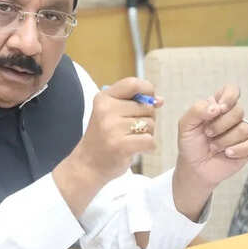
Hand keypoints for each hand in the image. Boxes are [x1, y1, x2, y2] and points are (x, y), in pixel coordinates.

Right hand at [53, 77, 162, 216]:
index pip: (133, 84)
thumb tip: (159, 100)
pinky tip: (135, 149)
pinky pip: (149, 140)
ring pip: (150, 124)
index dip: (147, 90)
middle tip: (131, 129)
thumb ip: (135, 103)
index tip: (148, 101)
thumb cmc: (103, 138)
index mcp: (103, 98)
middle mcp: (106, 110)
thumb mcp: (111, 113)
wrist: (88, 164)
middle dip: (147, 118)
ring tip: (131, 139)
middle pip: (146, 107)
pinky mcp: (120, 145)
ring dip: (147, 134)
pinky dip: (148, 146)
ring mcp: (112, 128)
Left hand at [172, 84, 247, 220]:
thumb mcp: (185, 125)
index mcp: (218, 107)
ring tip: (214, 147)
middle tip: (208, 134)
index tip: (219, 108)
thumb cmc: (190, 144)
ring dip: (225, 140)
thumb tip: (217, 108)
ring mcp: (242, 131)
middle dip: (220, 124)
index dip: (229, 96)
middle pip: (238, 110)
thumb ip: (197, 110)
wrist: (194, 167)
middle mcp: (232, 117)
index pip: (231, 91)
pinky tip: (227, 153)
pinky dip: (238, 149)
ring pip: (244, 128)